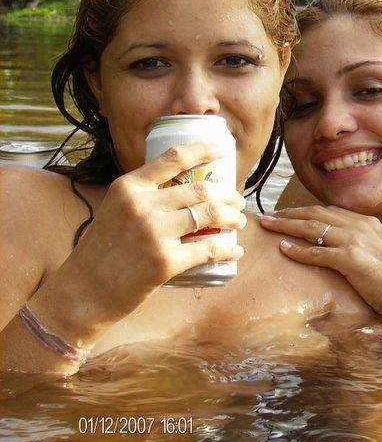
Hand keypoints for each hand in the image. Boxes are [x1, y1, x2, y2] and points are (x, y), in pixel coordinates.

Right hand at [34, 142, 246, 341]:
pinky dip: (228, 249)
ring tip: (238, 221)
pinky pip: (209, 249)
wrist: (82, 292)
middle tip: (237, 201)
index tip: (222, 150)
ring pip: (211, 215)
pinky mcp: (165, 261)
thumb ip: (144, 196)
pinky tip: (235, 250)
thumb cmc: (102, 251)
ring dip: (233, 217)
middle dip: (228, 194)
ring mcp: (154, 233)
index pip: (174, 158)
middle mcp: (142, 205)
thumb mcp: (115, 209)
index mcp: (129, 187)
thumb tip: (185, 190)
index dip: (203, 150)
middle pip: (201, 189)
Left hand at [260, 205, 381, 318]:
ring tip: (267, 225)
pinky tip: (283, 249)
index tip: (286, 214)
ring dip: (286, 226)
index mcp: (368, 223)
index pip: (328, 211)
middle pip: (316, 214)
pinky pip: (318, 252)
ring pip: (312, 228)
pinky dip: (298, 250)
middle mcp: (361, 226)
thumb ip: (360, 247)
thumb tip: (338, 251)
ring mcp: (357, 241)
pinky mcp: (352, 259)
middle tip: (267, 216)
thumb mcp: (379, 255)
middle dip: (288, 214)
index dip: (304, 211)